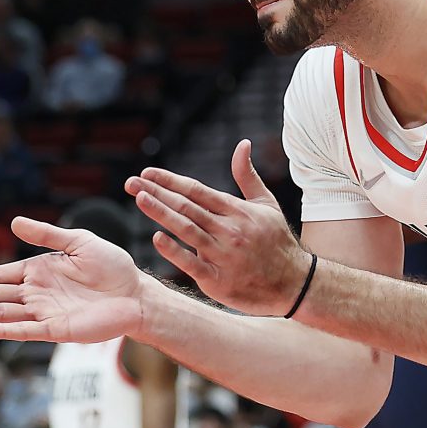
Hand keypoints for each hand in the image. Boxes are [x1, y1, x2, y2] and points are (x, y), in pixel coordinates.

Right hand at [0, 217, 146, 341]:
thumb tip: (14, 222)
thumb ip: (47, 235)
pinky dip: (3, 331)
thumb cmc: (112, 266)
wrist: (136, 292)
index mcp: (40, 271)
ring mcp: (45, 312)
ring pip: (3, 313)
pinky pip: (25, 331)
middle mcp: (37, 293)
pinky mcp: (57, 329)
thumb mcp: (79, 242)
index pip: (0, 275)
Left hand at [126, 139, 308, 316]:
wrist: (295, 283)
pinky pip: (192, 263)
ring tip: (139, 199)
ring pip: (187, 230)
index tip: (147, 172)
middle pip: (187, 207)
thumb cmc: (276, 241)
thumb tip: (242, 144)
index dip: (170, 180)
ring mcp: (223, 255)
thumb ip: (247, 175)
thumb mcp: (266, 204)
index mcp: (238, 211)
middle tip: (131, 183)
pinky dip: (174, 250)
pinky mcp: (219, 281)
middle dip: (156, 193)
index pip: (197, 190)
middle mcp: (229, 230)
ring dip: (160, 214)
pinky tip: (157, 238)